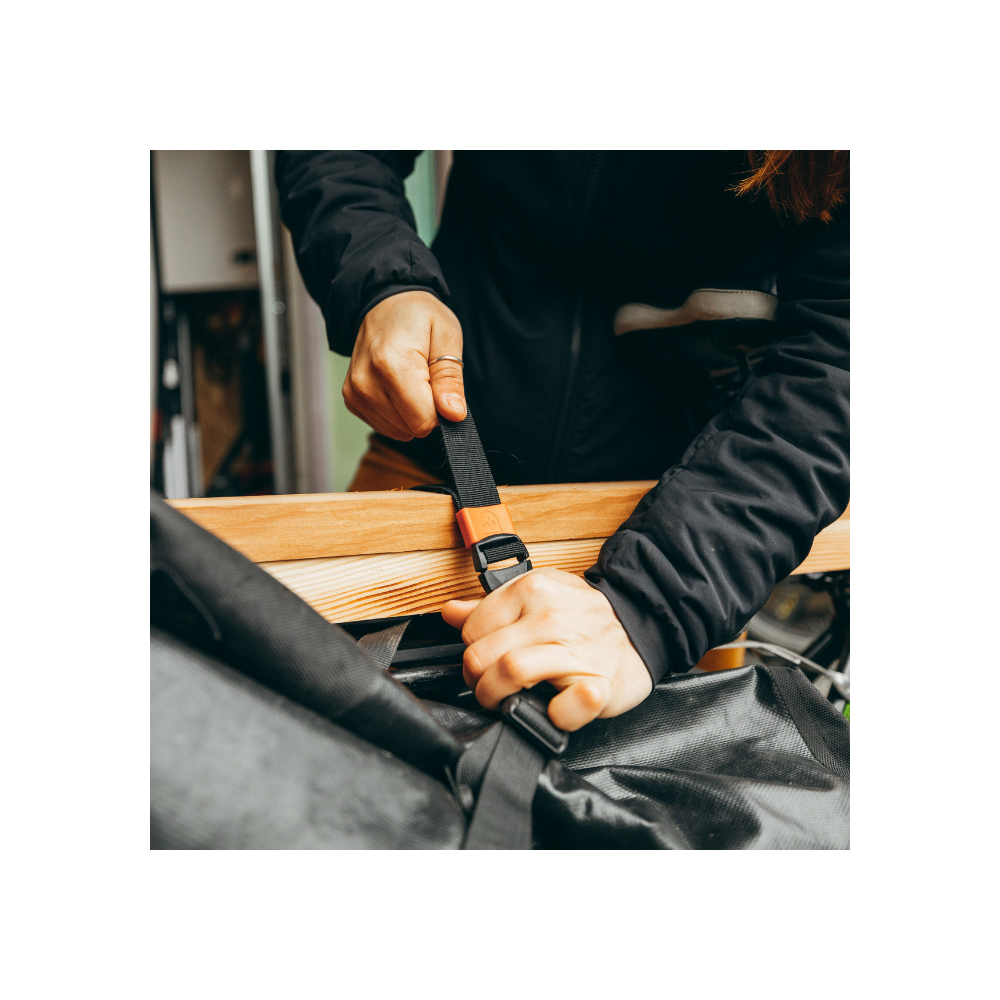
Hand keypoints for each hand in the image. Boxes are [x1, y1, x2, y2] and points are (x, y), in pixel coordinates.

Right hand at [344, 290, 465, 440]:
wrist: (385, 303)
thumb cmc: (419, 317)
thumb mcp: (447, 337)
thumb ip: (450, 380)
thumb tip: (453, 415)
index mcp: (392, 364)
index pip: (423, 421)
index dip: (439, 410)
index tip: (438, 384)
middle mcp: (367, 382)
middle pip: (410, 428)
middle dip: (426, 409)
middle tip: (424, 376)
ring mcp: (355, 393)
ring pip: (398, 431)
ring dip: (410, 412)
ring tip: (409, 378)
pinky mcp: (351, 400)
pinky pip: (384, 426)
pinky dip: (396, 412)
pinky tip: (395, 386)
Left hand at [442, 569, 652, 731]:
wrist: (644, 625)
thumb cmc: (584, 617)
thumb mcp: (539, 595)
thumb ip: (491, 606)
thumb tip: (450, 612)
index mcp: (532, 590)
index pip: (472, 629)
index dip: (472, 651)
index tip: (486, 661)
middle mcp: (552, 616)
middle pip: (481, 655)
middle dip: (477, 681)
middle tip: (490, 687)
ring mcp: (577, 649)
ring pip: (509, 673)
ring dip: (498, 698)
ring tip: (508, 700)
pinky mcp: (600, 684)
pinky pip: (566, 708)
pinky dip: (557, 715)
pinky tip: (555, 708)